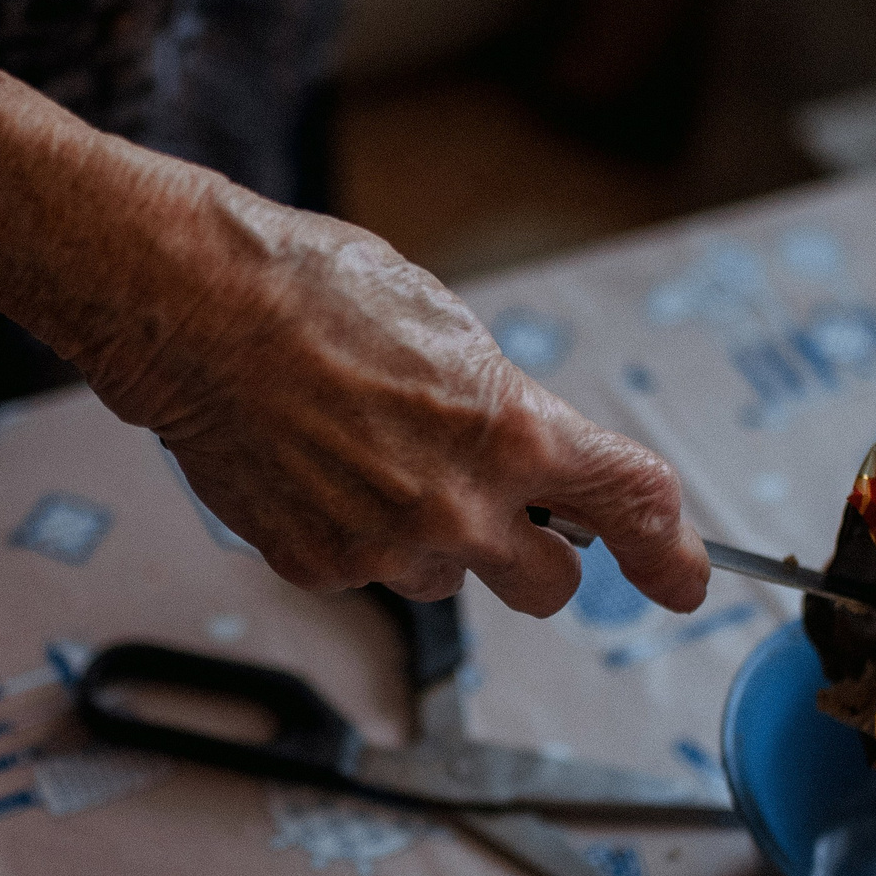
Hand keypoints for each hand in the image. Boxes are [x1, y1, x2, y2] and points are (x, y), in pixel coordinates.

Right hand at [0, 0, 706, 619]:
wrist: (189, 308)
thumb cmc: (310, 289)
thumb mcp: (445, 325)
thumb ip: (502, 405)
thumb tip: (527, 451)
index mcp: (510, 430)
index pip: (634, 506)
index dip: (675, 553)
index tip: (686, 580)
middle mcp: (456, 507)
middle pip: (549, 586)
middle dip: (541, 556)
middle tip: (506, 511)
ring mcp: (382, 548)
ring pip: (449, 579)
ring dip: (436, 538)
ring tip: (371, 455)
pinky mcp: (318, 568)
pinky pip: (368, 572)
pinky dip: (357, 534)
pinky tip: (318, 468)